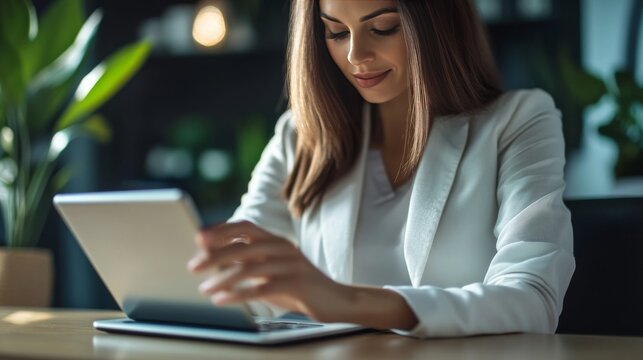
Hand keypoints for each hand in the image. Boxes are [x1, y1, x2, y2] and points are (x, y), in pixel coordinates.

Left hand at [187, 221, 351, 321]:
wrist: (336, 299)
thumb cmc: (297, 285)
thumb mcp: (271, 271)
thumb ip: (249, 262)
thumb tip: (214, 259)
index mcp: (276, 241)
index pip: (245, 227)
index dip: (221, 230)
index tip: (199, 238)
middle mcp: (283, 247)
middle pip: (243, 246)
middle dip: (215, 255)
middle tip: (193, 266)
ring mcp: (291, 264)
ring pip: (250, 267)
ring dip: (223, 278)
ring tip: (205, 289)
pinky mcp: (297, 283)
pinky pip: (262, 287)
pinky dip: (239, 293)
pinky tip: (223, 299)